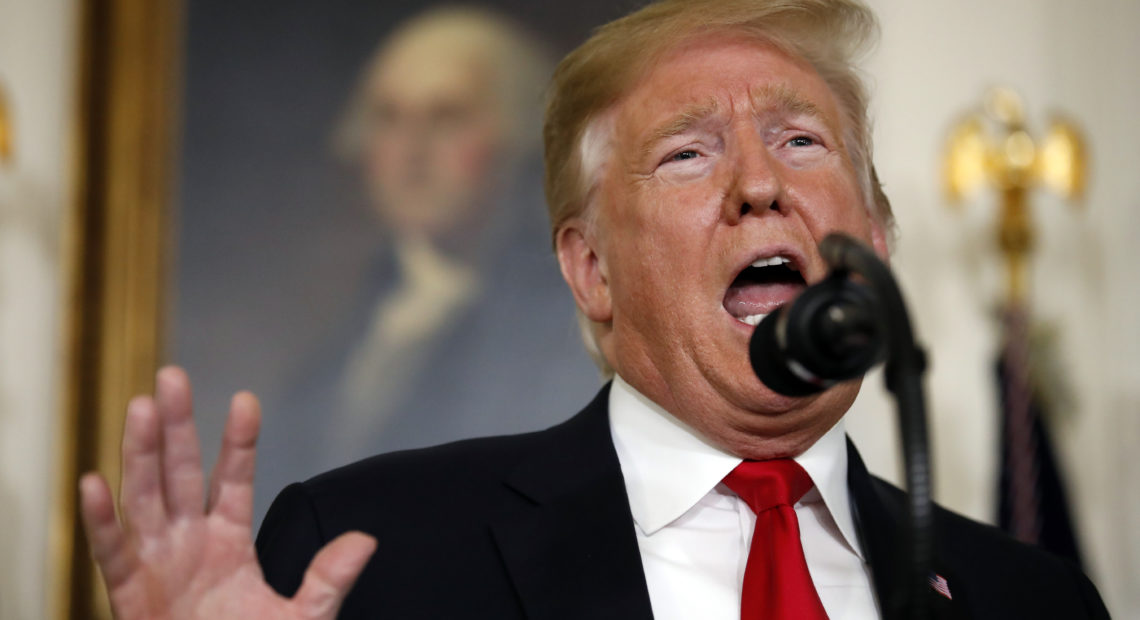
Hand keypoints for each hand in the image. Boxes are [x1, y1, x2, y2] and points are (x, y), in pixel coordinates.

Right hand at [79, 366, 376, 618]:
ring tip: (141, 408)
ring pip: (145, 497)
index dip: (239, 441)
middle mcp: (190, 541)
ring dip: (141, 453)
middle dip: (177, 425)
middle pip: (181, 472)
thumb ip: (326, 579)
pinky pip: (112, 552)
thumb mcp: (302, 618)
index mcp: (230, 540)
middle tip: (172, 377)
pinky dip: (102, 520)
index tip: (246, 401)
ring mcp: (158, 563)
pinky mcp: (128, 594)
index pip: (235, 479)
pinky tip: (94, 483)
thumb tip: (365, 541)